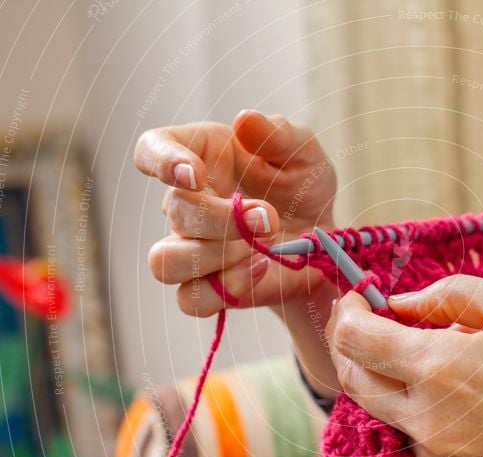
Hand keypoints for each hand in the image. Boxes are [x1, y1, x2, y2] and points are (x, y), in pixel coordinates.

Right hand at [135, 110, 336, 314]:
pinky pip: (190, 299)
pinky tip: (260, 270)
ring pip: (165, 261)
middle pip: (173, 212)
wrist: (322, 241)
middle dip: (221, 219)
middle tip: (268, 218)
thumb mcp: (304, 153)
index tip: (194, 173)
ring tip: (260, 248)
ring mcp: (192, 248)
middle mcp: (187, 203)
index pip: (152, 149)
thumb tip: (245, 121)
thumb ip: (279, 134)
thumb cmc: (302, 188)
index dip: (161, 161)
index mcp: (199, 157)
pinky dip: (225, 289)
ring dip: (214, 257)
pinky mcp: (209, 288)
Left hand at [325, 275, 482, 456]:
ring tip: (441, 359)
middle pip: (353, 379)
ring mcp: (436, 454)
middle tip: (375, 322)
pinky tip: (466, 399)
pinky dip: (422, 411)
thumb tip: (403, 302)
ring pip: (384, 409)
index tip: (357, 298)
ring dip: (391, 379)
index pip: (355, 339)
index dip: (346, 312)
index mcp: (440, 366)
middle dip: (354, 345)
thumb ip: (450, 295)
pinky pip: (415, 436)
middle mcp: (426, 417)